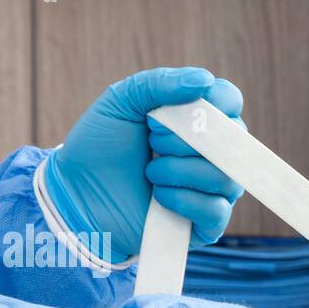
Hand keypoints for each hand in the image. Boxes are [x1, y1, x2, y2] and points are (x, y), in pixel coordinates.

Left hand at [44, 66, 246, 261]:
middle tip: (153, 140)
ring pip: (225, 176)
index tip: (182, 107)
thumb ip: (159, 83)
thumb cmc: (99, 148)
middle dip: (188, 137)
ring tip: (150, 172)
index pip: (230, 101)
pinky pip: (217, 210)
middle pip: (232, 139)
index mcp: (196, 120)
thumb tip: (205, 82)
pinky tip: (159, 197)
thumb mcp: (121, 102)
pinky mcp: (205, 224)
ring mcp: (211, 190)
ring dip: (181, 170)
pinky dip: (184, 200)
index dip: (216, 101)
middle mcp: (211, 154)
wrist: (76, 197)